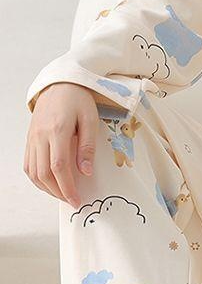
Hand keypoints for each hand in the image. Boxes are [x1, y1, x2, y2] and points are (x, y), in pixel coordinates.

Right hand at [23, 82, 100, 206]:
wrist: (60, 83)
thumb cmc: (78, 99)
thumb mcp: (90, 119)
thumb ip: (87, 146)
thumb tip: (85, 172)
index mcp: (57, 130)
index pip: (58, 166)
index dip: (67, 187)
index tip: (76, 199)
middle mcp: (40, 136)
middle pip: (44, 173)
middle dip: (58, 192)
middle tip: (72, 200)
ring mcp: (32, 138)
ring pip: (33, 172)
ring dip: (46, 188)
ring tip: (62, 194)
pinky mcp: (29, 139)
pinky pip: (28, 164)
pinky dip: (37, 178)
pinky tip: (49, 182)